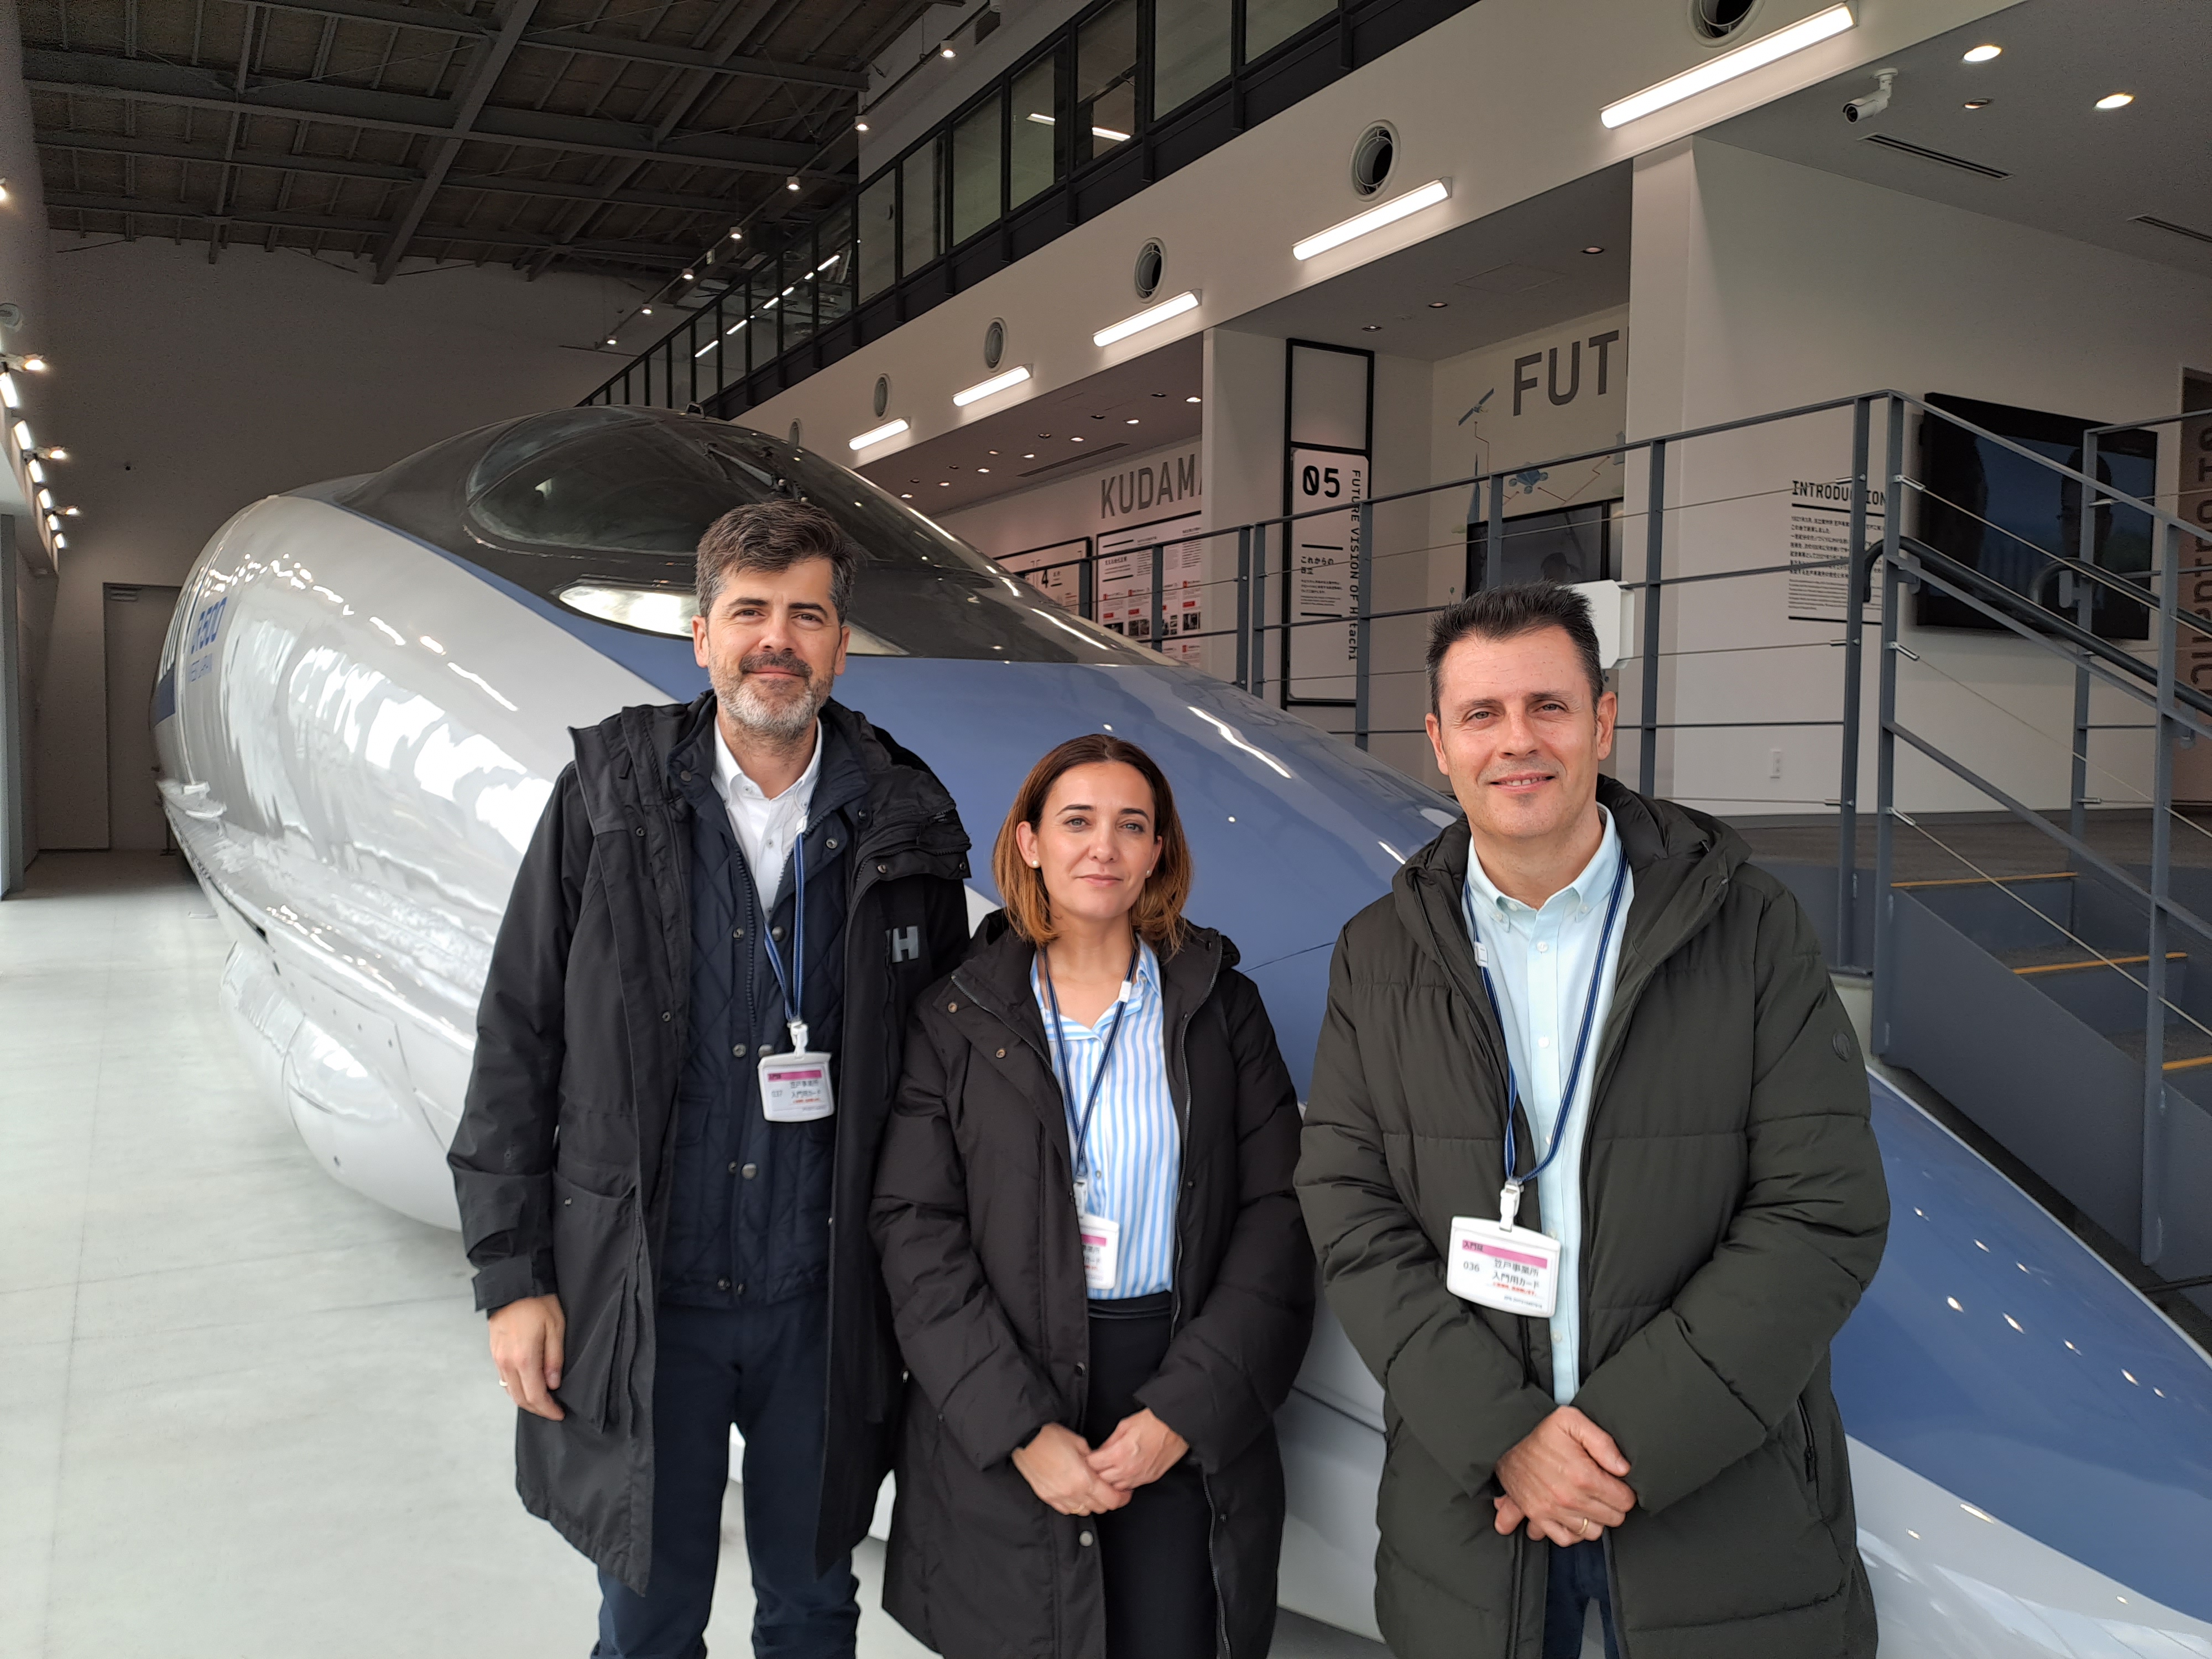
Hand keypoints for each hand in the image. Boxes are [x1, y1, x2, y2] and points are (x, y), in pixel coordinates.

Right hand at [488, 1293, 565, 1420]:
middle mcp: (506, 1362)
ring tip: (543, 1400)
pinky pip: (504, 1379)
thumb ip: (554, 1359)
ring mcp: (498, 1358)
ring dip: (526, 1400)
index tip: (559, 1414)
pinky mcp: (494, 1352)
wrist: (513, 1283)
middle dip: (537, 1409)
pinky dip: (516, 1388)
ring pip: (510, 1391)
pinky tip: (528, 1384)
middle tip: (553, 1410)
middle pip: (520, 1398)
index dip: (548, 1409)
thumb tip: (553, 1384)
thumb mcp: (556, 1328)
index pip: (535, 1396)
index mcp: (524, 1358)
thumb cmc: (538, 1302)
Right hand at [1012, 1423, 1129, 1515]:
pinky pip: (1067, 1510)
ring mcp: (1058, 1498)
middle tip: (1111, 1490)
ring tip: (1093, 1491)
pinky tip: (1076, 1494)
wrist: (1025, 1439)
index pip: (1110, 1500)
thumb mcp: (1079, 1443)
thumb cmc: (1050, 1436)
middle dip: (1109, 1500)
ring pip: (1084, 1511)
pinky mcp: (1047, 1498)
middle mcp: (1072, 1493)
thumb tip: (1098, 1466)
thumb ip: (1093, 1459)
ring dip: (1091, 1503)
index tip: (1125, 1493)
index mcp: (1084, 1479)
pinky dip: (1076, 1505)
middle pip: (1099, 1508)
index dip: (1122, 1498)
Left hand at [1086, 1408, 1189, 1491]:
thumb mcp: (1124, 1426)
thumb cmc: (1153, 1423)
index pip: (1093, 1465)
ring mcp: (1139, 1477)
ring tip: (1108, 1471)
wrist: (1176, 1427)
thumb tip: (1100, 1452)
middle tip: (1095, 1465)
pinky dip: (1123, 1482)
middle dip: (1096, 1472)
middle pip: (1101, 1480)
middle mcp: (1128, 1469)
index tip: (1087, 1457)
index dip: (1088, 1460)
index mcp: (1119, 1453)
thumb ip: (1109, 1442)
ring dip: (1109, 1480)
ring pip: (1115, 1487)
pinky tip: (1122, 1473)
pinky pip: (1130, 1487)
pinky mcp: (1148, 1479)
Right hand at [1494, 1406, 1633, 1545]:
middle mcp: (1569, 1499)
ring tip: (1590, 1501)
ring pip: (1593, 1531)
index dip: (1625, 1491)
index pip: (1625, 1500)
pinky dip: (1572, 1532)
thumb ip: (1603, 1442)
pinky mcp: (1538, 1517)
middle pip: (1613, 1518)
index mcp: (1583, 1476)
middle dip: (1613, 1505)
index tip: (1617, 1482)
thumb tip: (1623, 1468)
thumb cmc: (1539, 1430)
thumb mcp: (1573, 1421)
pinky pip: (1566, 1539)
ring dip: (1595, 1518)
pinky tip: (1574, 1517)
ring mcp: (1553, 1511)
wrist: (1504, 1440)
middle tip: (1605, 1490)